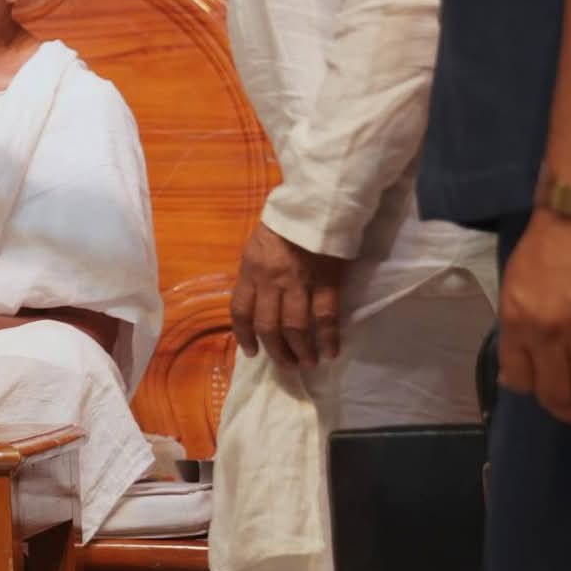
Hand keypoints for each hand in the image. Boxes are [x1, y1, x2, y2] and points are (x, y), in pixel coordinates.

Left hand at [230, 222, 344, 368]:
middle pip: (267, 326)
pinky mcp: (326, 281)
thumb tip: (255, 301)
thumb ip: (255, 273)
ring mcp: (298, 282)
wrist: (314, 205)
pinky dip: (327, 339)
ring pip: (294, 327)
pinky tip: (330, 352)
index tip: (251, 351)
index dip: (243, 335)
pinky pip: (324, 317)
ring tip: (307, 363)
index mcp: (250, 269)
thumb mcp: (257, 246)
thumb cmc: (285, 224)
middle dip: (275, 351)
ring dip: (300, 351)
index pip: (240, 310)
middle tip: (286, 365)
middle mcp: (270, 280)